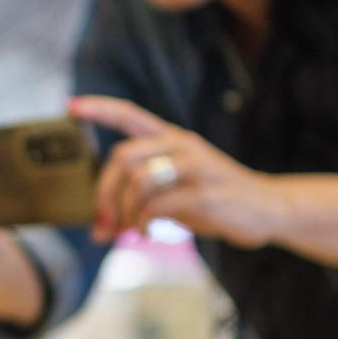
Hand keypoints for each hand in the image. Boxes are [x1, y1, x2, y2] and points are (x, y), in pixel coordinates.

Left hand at [72, 95, 284, 247]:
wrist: (267, 207)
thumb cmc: (214, 198)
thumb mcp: (176, 190)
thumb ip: (138, 201)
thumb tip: (98, 229)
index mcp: (172, 138)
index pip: (129, 114)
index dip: (98, 108)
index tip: (70, 105)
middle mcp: (182, 145)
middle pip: (122, 157)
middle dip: (103, 192)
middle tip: (102, 220)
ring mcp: (195, 167)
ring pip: (137, 181)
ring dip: (122, 211)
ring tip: (128, 229)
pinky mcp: (204, 193)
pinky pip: (156, 205)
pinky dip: (141, 223)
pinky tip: (146, 232)